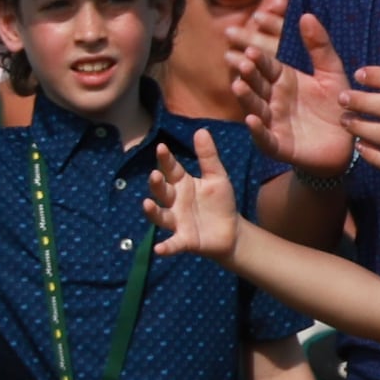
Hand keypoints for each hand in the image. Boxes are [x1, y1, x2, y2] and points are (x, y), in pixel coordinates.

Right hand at [144, 134, 244, 259]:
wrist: (232, 230)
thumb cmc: (220, 202)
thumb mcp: (217, 177)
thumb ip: (208, 156)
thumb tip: (201, 130)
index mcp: (182, 183)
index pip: (171, 169)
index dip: (166, 159)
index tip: (161, 147)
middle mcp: (174, 201)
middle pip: (161, 191)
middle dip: (156, 184)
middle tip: (155, 175)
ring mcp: (177, 221)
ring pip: (160, 216)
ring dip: (152, 211)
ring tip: (146, 204)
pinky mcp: (184, 240)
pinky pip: (172, 243)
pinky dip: (166, 247)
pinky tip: (159, 249)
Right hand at [245, 13, 357, 176]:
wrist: (348, 143)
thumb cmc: (338, 106)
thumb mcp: (331, 73)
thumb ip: (320, 47)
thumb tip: (306, 15)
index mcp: (284, 80)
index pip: (267, 65)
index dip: (258, 58)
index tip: (251, 48)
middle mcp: (274, 99)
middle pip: (257, 84)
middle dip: (248, 74)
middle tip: (242, 63)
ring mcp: (274, 122)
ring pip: (255, 108)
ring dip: (246, 97)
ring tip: (239, 85)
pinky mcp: (279, 145)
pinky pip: (265, 138)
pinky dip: (257, 130)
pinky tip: (251, 119)